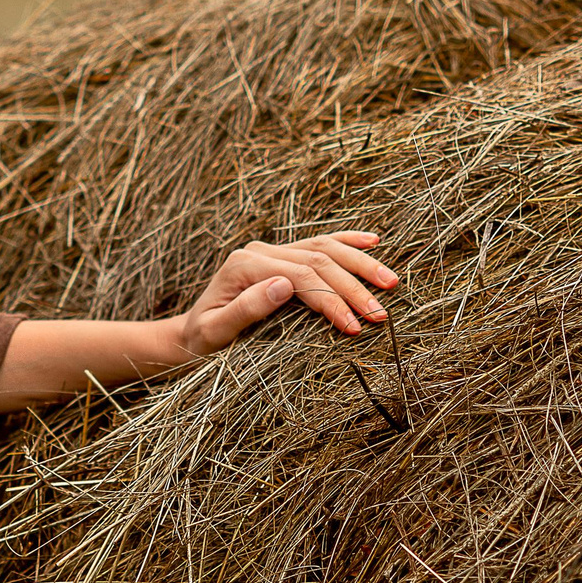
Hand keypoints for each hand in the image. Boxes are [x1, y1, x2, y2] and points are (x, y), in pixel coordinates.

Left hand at [172, 231, 398, 358]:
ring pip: (324, 247)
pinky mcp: (282, 256)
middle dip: (353, 287)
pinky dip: (347, 241)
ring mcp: (272, 250)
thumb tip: (283, 285)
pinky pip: (319, 243)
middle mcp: (260, 251)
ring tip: (391, 282)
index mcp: (244, 265)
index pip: (300, 277)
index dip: (330, 300)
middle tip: (381, 314)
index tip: (355, 326)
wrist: (190, 335)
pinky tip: (372, 242)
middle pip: (318, 259)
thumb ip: (245, 309)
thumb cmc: (202, 341)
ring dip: (360, 264)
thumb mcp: (215, 332)